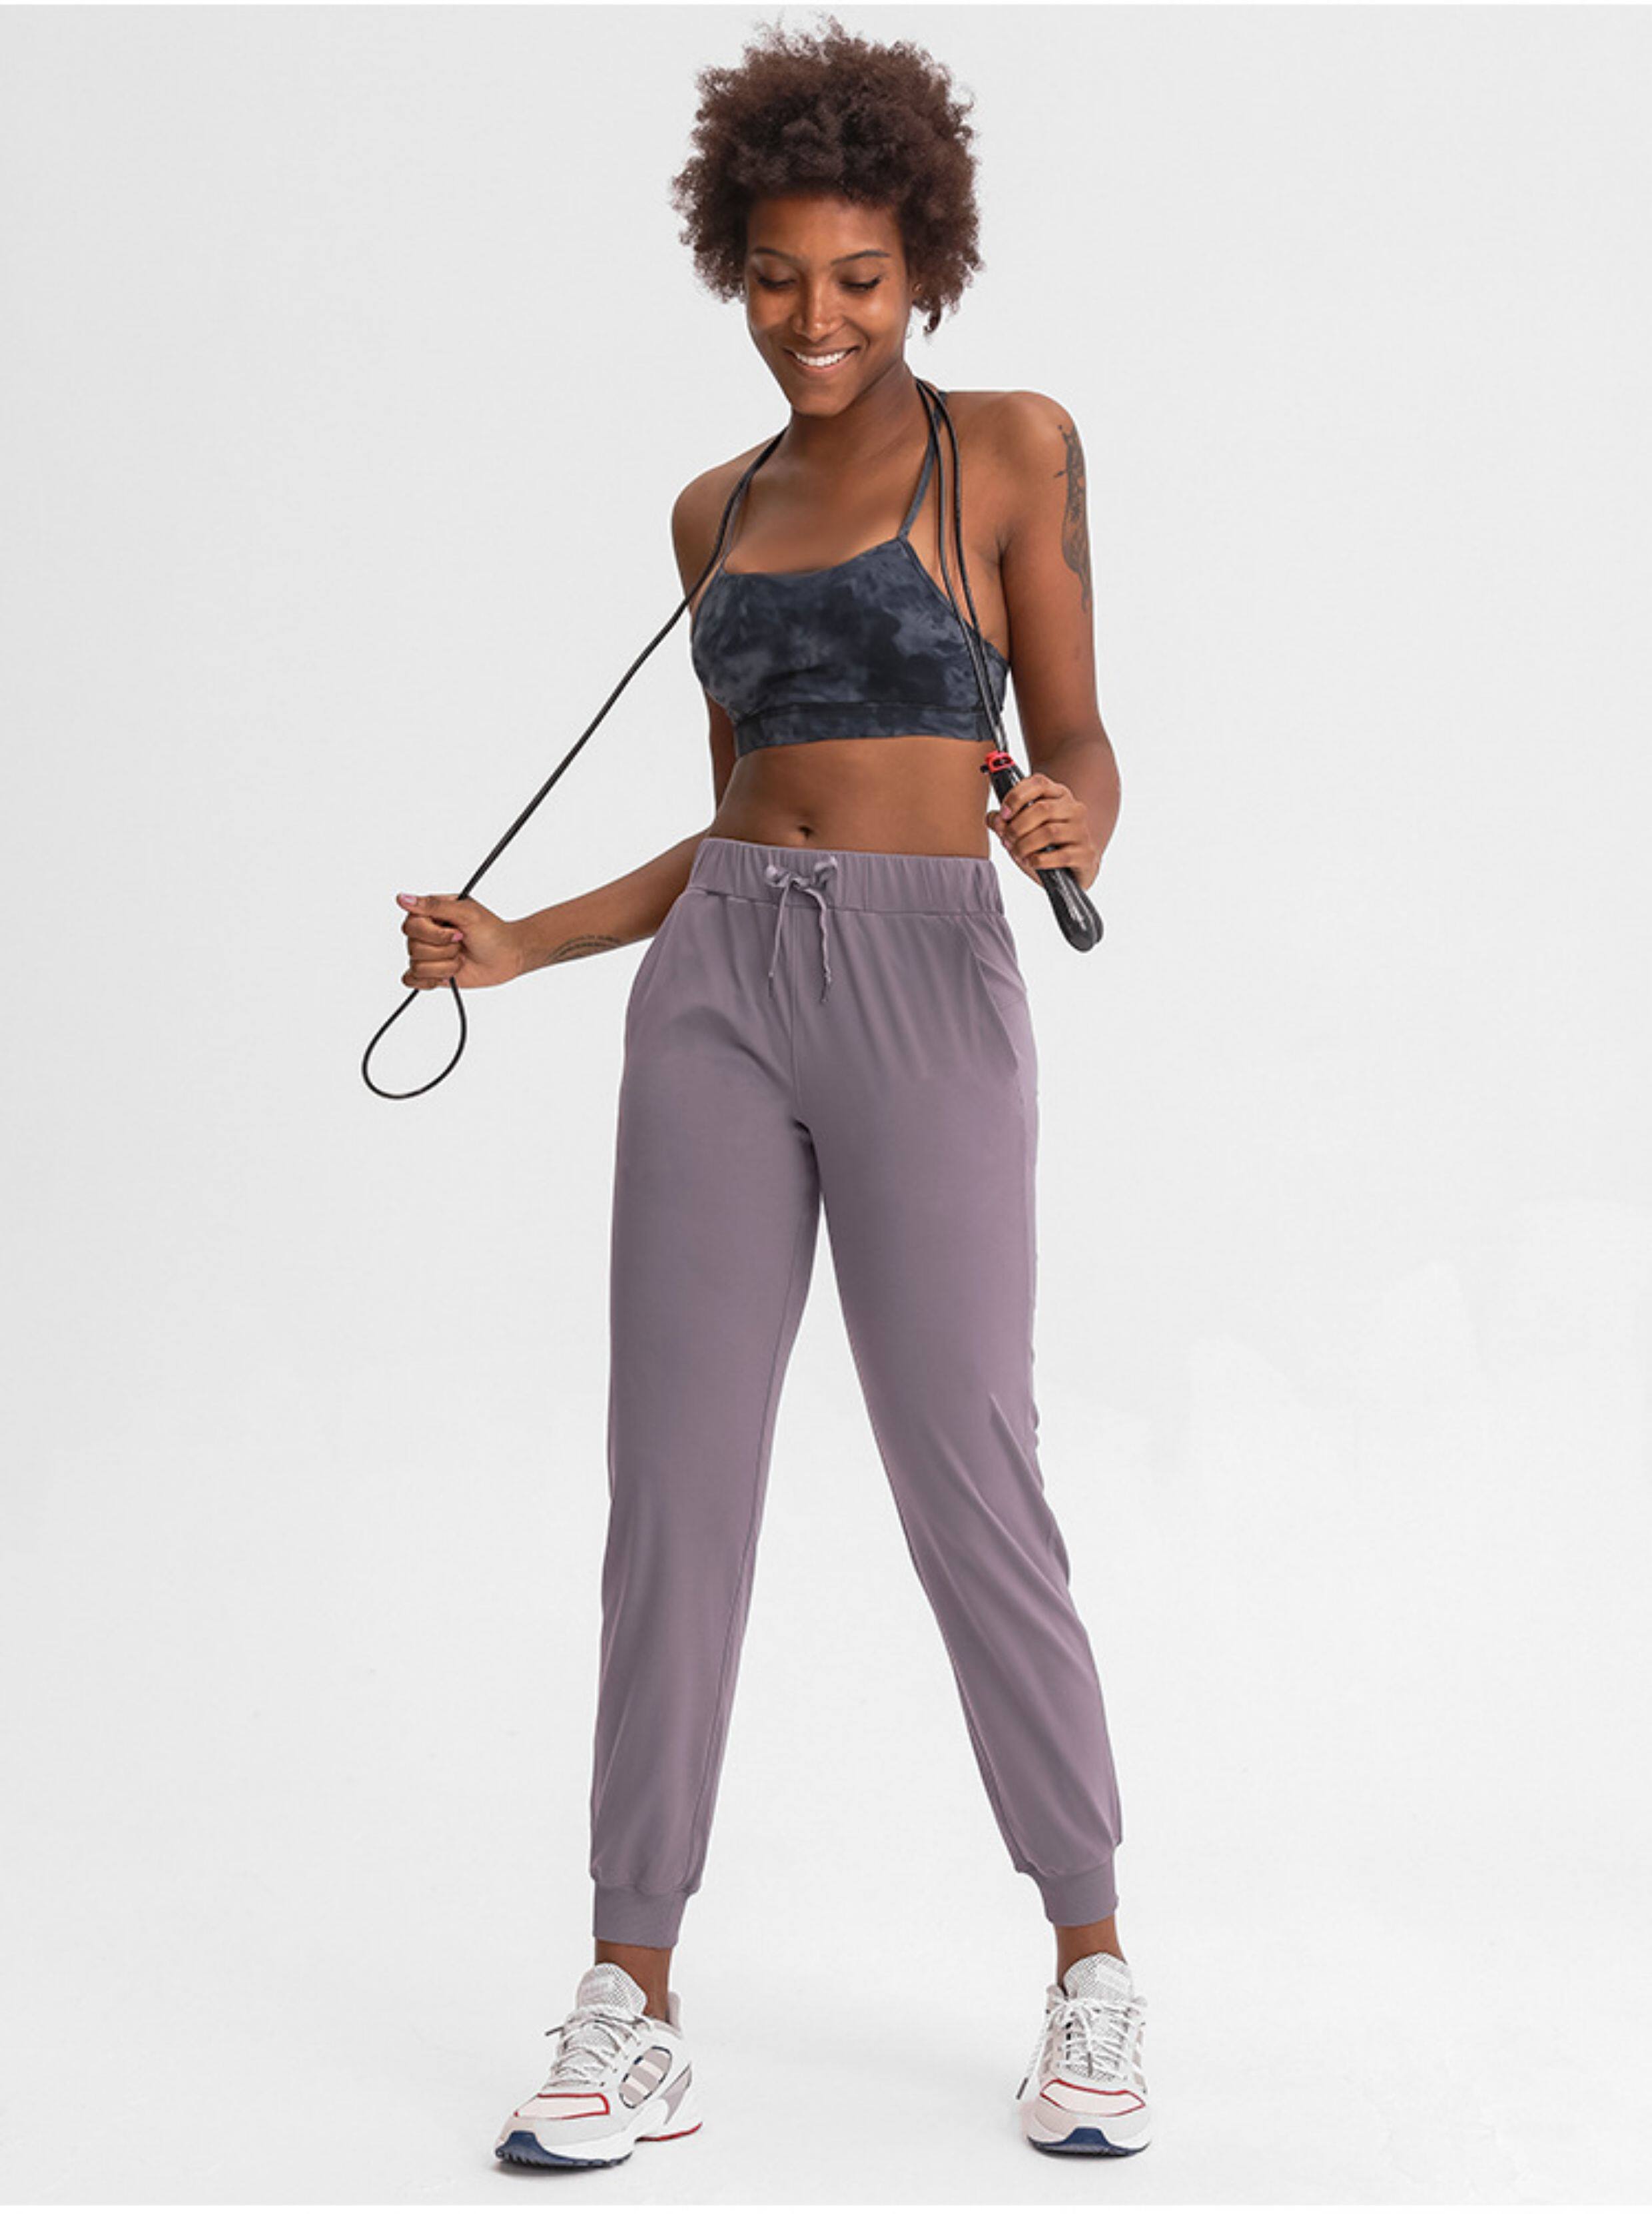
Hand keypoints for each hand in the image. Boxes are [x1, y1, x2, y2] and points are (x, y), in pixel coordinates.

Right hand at [395, 892, 522, 989]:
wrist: (508, 957)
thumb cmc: (493, 932)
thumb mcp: (467, 913)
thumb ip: (434, 906)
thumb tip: (403, 898)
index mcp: (430, 914)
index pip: (410, 925)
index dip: (433, 934)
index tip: (457, 933)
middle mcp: (426, 933)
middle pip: (412, 947)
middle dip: (443, 950)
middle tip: (462, 944)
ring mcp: (429, 953)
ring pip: (416, 966)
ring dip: (444, 966)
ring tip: (460, 959)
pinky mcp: (432, 972)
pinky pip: (412, 979)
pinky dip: (429, 980)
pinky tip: (446, 975)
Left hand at [987, 774, 1099, 890]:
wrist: (1072, 871)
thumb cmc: (1045, 846)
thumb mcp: (1021, 831)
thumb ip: (1004, 822)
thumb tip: (994, 819)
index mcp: (1058, 795)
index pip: (1038, 783)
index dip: (1017, 796)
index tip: (1003, 814)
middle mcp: (1073, 809)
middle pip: (1043, 808)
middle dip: (1017, 826)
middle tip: (1006, 840)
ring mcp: (1081, 831)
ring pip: (1050, 832)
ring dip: (1025, 845)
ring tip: (1017, 854)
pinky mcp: (1085, 853)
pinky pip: (1060, 855)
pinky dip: (1039, 860)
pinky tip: (1031, 862)